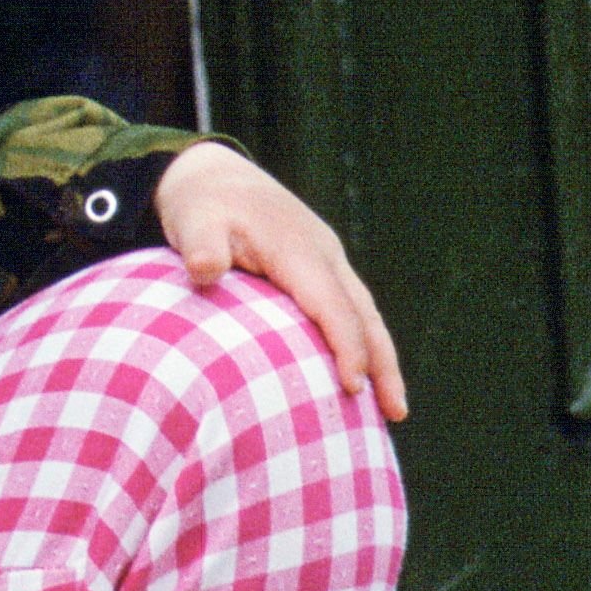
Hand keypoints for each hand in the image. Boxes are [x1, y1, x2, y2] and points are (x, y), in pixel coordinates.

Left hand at [155, 143, 406, 419]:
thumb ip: (202, 247)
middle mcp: (324, 255)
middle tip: (396, 414)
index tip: (353, 387)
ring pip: (365, 313)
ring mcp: (328, 260)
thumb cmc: (203, 207)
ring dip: (382, 357)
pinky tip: (364, 375)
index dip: (346, 346)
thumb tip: (204, 270)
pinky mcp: (322, 267)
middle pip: (364, 314)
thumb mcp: (194, 222)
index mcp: (298, 249)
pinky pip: (351, 308)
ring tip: (393, 408)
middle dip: (382, 363)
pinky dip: (363, 341)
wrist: (213, 177)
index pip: (332, 305)